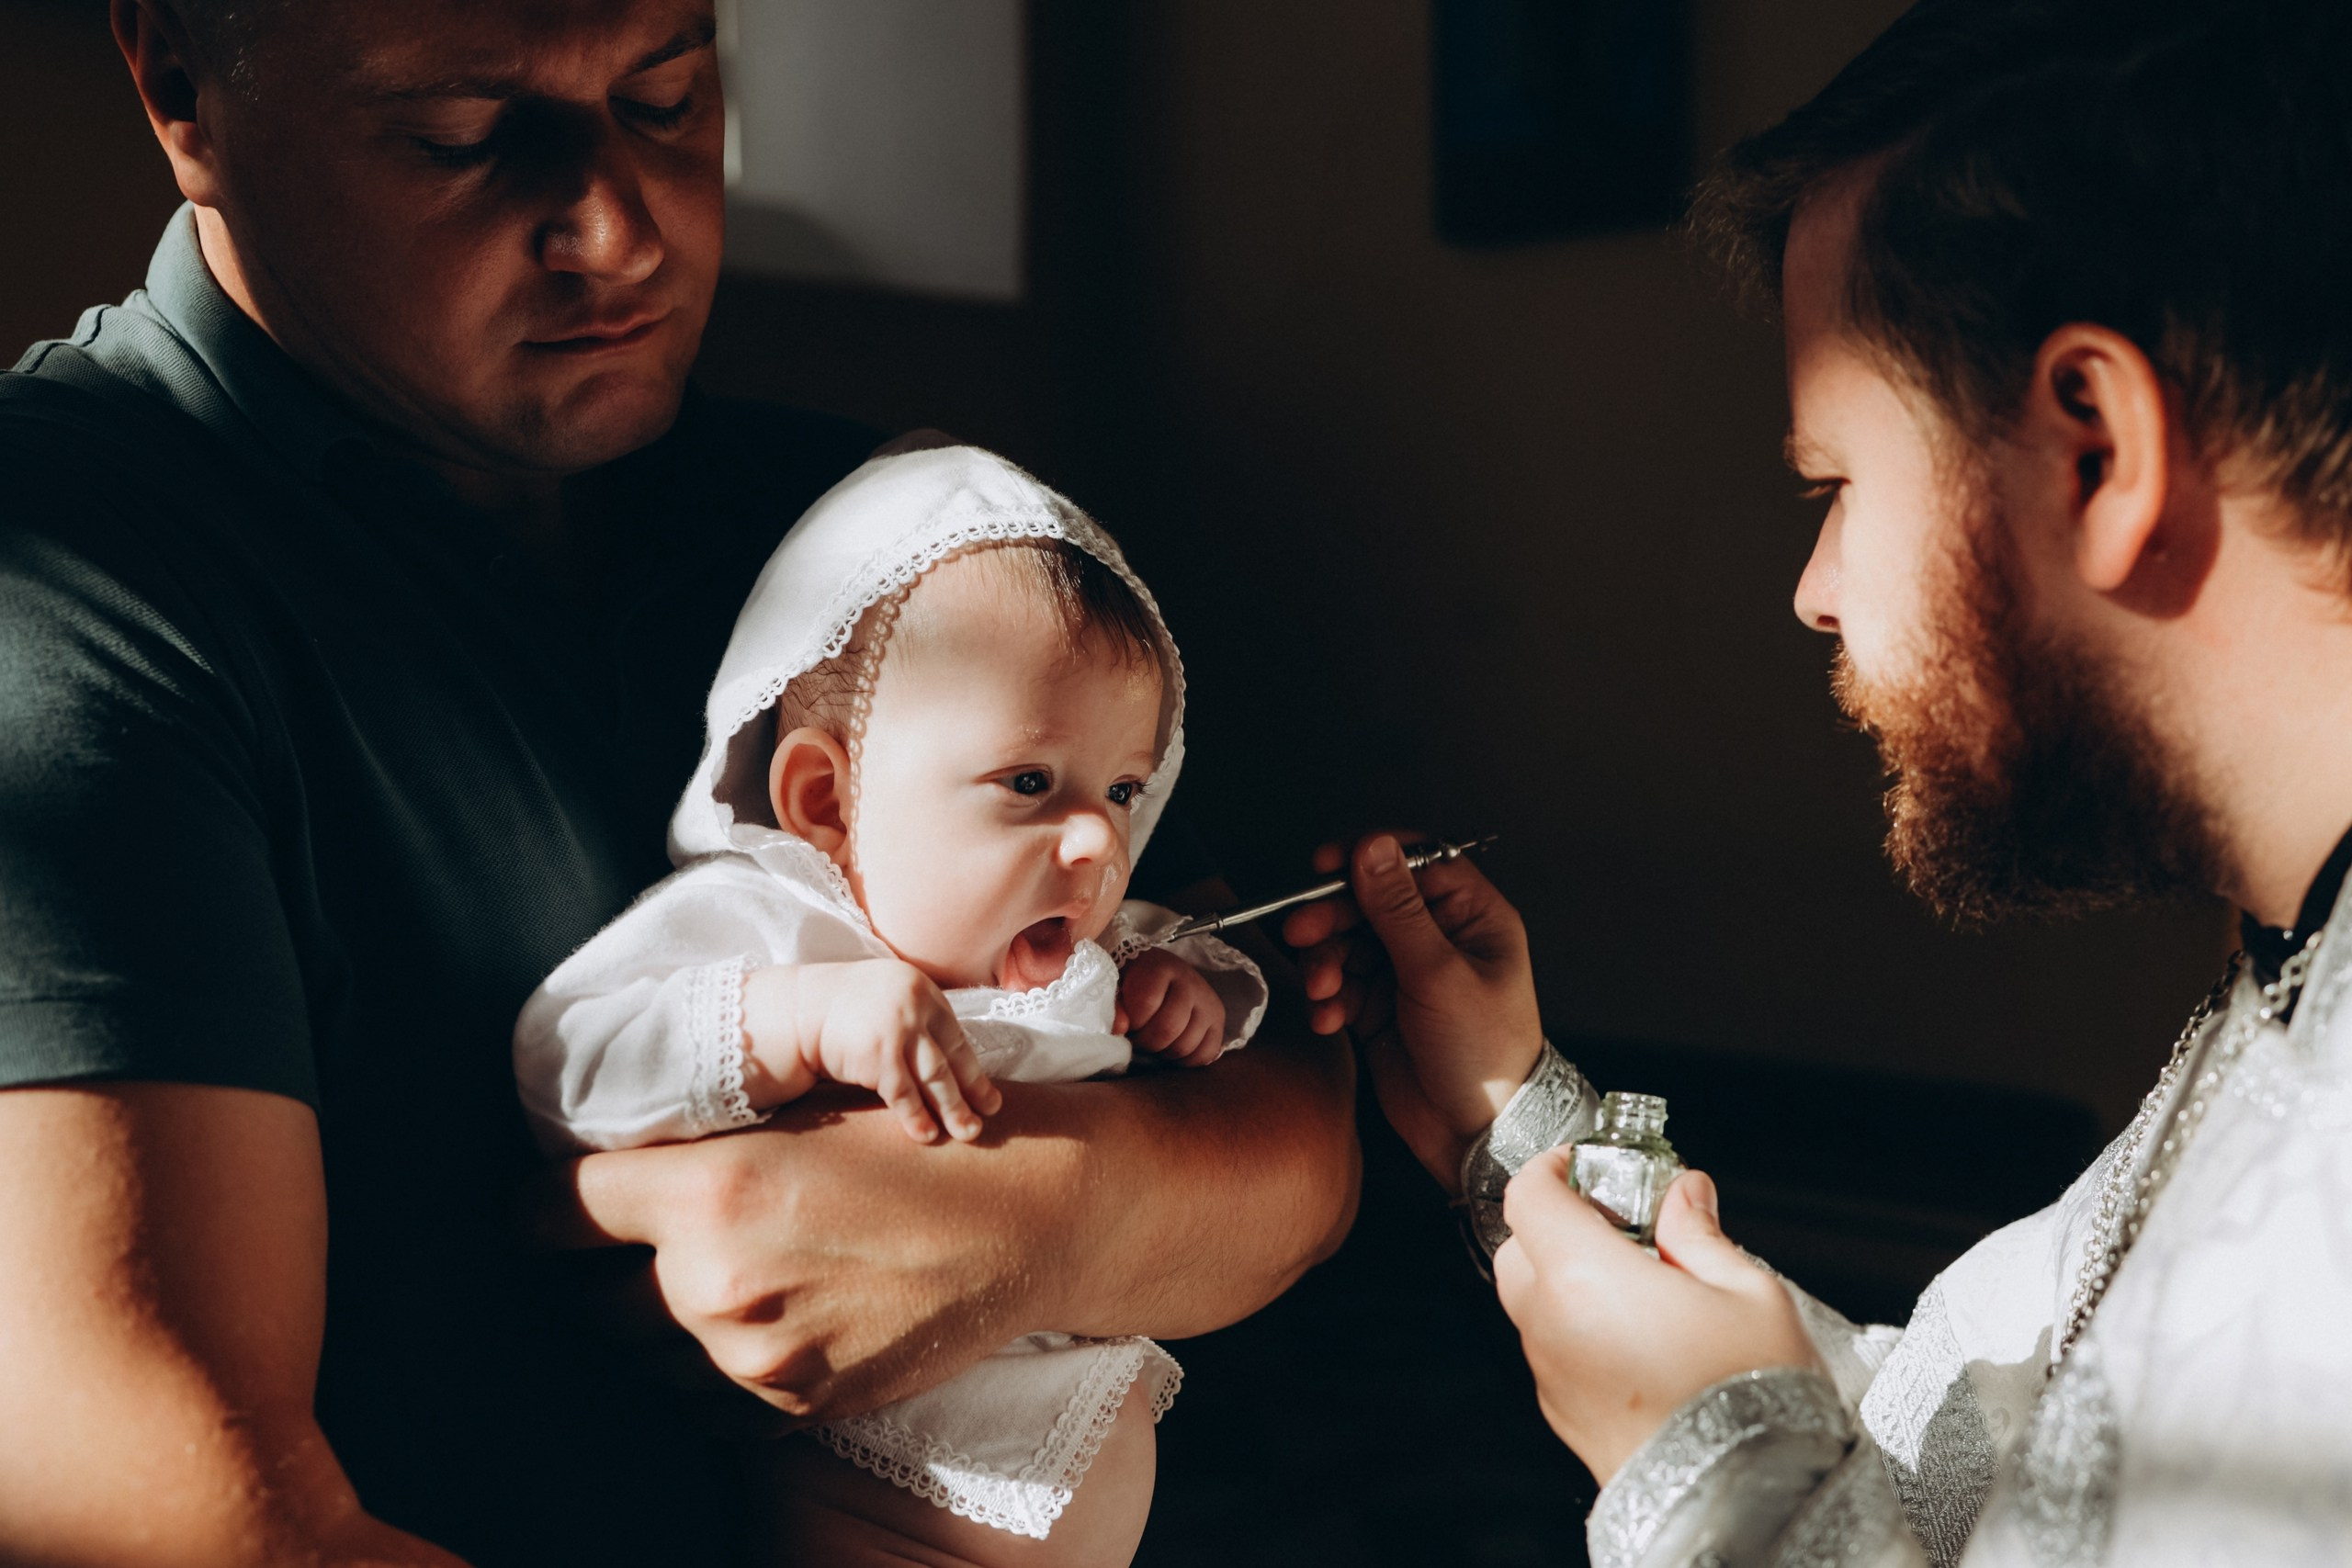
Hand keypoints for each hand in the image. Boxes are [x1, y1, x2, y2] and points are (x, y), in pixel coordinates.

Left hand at [538, 1095, 1082, 1424]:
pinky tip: (754, 1325)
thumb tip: (614, 1176)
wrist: (1021, 1219)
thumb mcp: (795, 1118)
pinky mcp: (791, 1406)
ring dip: (656, 1326)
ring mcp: (750, 1359)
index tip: (545, 1215)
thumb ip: (697, 1155)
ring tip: (710, 1285)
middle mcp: (712, 1285)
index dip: (540, 1213)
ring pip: (644, 1356)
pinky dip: (707, 1373)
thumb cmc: (913, 1147)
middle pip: (587, 1300)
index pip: (551, 1217)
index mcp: (707, 1193)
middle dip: (598, 1275)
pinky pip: (701, 1402)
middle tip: (630, 1249)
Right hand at [744, 960, 1000, 1143]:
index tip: (987, 1094)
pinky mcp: (878, 1056)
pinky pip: (904, 1094)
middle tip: (988, 1116)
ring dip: (953, 1109)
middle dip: (972, 1091)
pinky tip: (927, 1135)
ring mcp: (898, 1030)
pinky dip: (916, 1116)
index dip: (973, 1068)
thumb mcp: (887, 997)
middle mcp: (915, 1006)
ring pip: (935, 1077)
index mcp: (922, 989)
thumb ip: (917, 1018)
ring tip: (968, 1133)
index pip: (955, 1035)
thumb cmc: (842, 1009)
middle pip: (951, 1057)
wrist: (797, 1010)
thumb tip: (948, 1060)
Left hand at [1114, 949, 1229, 1066]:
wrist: (1162, 974)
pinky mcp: (1218, 1021)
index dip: (1132, 1022)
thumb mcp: (1116, 985)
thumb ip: (1114, 1005)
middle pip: (1168, 1028)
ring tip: (1153, 1041)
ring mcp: (1208, 1002)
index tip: (1126, 1022)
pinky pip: (1205, 1054)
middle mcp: (1190, 982)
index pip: (1146, 1003)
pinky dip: (1185, 1060)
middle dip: (1146, 1042)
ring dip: (1164, 1052)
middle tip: (1137, 1038)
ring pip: (1186, 1045)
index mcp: (1160, 968)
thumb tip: (1119, 1029)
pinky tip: (1171, 1048)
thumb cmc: (1133, 982)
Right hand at [1281, 832, 1543, 1188]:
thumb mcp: (1439, 972)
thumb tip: (1373, 848)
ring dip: (1325, 962)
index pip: (1414, 861)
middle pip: (1369, 900)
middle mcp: (1439, 939)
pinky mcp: (1380, 1008)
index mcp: (1471, 917)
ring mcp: (1407, 974)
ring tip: (1322, 989)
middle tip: (1301, 931)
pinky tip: (1329, 1017)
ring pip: (1347, 942)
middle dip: (1331, 916)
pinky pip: (1341, 984)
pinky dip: (1328, 996)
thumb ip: (1398, 909)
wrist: (1478, 1133)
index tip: (1326, 864)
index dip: (1368, 857)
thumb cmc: (1485, 1055)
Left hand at [1494, 1159, 1822, 1482]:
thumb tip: (1685, 1192)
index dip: (1552, 1169)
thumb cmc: (1752, 1399)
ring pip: (1532, 1302)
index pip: (1529, 1197)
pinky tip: (1638, 1335)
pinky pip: (1552, 1349)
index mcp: (1585, 1278)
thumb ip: (1700, 1233)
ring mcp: (1552, 1374)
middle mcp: (1551, 1324)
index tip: (1586, 1164)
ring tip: (1641, 1284)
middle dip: (1558, 1224)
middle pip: (1519, 1248)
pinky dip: (1577, 1327)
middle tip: (1622, 1223)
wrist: (1743, 1505)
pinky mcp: (1563, 1414)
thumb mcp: (1748, 1294)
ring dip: (1567, 1278)